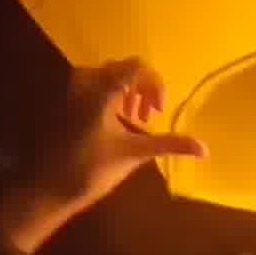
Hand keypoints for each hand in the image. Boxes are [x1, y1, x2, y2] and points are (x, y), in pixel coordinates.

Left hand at [0, 60, 204, 254]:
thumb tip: (205, 149)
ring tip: (134, 121)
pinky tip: (116, 123)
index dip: (155, 86)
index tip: (157, 111)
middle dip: (142, 90)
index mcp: (102, 88)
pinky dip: (112, 98)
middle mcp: (86, 81)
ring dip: (128, 94)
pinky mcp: (66, 101)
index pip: (138, 67)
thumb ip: (169, 144)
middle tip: (148, 116)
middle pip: (125, 69)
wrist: (49, 187)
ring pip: (109, 77)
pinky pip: (95, 86)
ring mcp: (73, 89)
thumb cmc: (91, 169)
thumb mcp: (134, 153)